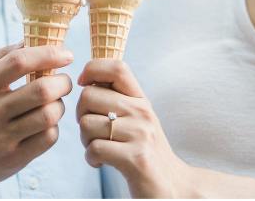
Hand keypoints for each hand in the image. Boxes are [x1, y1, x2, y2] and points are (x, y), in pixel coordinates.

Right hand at [0, 42, 74, 192]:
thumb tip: (31, 40)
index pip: (19, 62)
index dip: (47, 53)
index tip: (65, 54)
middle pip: (41, 90)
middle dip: (62, 81)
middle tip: (63, 81)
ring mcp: (1, 139)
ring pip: (49, 115)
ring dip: (59, 105)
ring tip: (53, 103)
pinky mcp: (12, 160)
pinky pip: (48, 138)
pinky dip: (53, 127)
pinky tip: (45, 124)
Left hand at [77, 59, 190, 197]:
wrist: (173, 186)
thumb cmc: (146, 151)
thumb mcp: (137, 119)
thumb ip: (118, 99)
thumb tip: (88, 80)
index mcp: (140, 99)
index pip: (117, 67)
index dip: (92, 69)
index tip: (83, 84)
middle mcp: (142, 112)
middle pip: (89, 96)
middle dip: (80, 115)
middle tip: (91, 132)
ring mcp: (140, 134)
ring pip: (87, 124)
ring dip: (85, 140)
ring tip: (99, 148)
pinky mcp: (135, 158)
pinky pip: (94, 148)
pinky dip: (91, 158)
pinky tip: (101, 162)